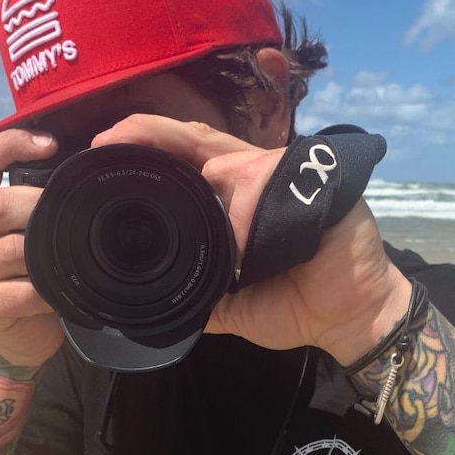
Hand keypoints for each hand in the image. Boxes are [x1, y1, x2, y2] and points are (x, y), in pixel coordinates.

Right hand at [0, 129, 65, 367]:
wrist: (20, 332)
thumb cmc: (27, 273)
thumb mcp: (26, 229)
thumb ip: (35, 199)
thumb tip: (80, 167)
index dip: (11, 145)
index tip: (51, 144)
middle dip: (36, 204)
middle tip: (71, 210)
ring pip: (10, 250)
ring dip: (45, 253)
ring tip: (70, 256)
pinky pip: (18, 292)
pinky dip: (45, 291)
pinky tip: (59, 292)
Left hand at [92, 115, 412, 363]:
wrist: (351, 320)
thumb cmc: (298, 306)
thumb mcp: (232, 306)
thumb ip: (200, 296)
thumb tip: (157, 307)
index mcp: (233, 197)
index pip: (185, 159)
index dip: (146, 147)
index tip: (103, 150)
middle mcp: (254, 175)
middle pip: (197, 140)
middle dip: (151, 133)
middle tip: (108, 141)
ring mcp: (285, 173)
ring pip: (230, 160)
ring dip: (210, 199)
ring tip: (212, 245)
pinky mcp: (317, 180)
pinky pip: (269, 183)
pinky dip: (249, 214)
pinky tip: (244, 247)